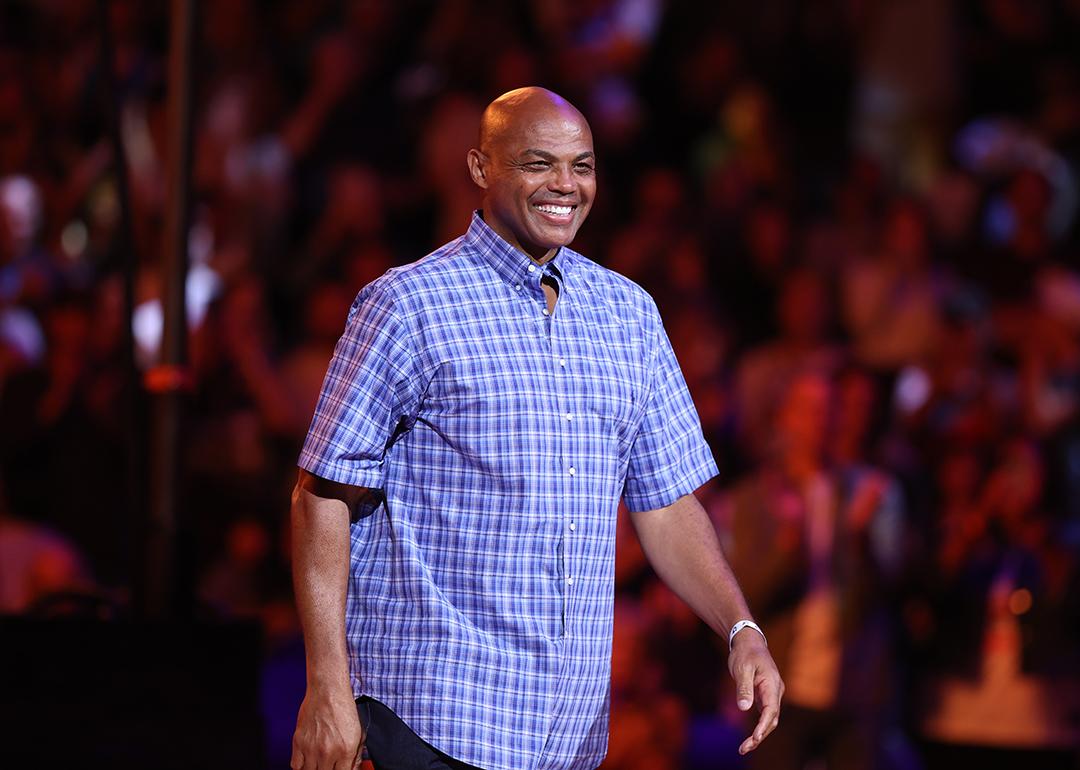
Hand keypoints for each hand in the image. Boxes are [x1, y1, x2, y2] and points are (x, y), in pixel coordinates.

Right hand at [291, 685, 363, 769]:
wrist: (328, 691)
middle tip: (328, 764)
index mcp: (346, 750)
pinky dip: (300, 765)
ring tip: (318, 762)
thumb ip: (355, 755)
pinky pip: (295, 766)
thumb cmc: (343, 709)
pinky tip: (307, 760)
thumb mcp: (358, 733)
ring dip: (314, 768)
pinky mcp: (298, 742)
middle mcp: (328, 752)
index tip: (338, 769)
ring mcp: (311, 748)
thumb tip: (352, 769)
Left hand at [728, 628, 783, 754]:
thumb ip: (743, 688)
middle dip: (760, 736)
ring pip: (769, 719)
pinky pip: (765, 715)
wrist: (748, 641)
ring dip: (759, 734)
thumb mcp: (741, 669)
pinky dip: (758, 727)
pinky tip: (750, 738)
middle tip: (744, 748)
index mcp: (772, 684)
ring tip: (744, 748)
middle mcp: (776, 691)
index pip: (771, 710)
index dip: (763, 726)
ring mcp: (772, 694)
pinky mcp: (765, 696)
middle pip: (772, 719)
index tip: (755, 738)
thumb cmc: (745, 653)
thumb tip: (744, 708)